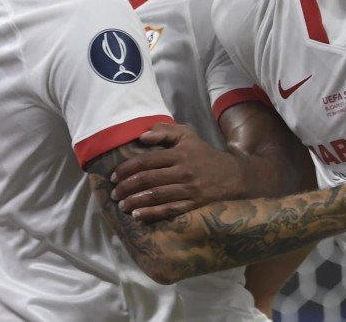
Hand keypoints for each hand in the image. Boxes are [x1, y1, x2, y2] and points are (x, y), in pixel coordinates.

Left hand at [110, 123, 246, 221]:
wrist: (231, 174)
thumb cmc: (203, 153)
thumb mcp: (187, 135)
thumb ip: (164, 130)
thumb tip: (142, 136)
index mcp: (179, 153)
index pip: (147, 160)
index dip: (127, 168)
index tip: (114, 176)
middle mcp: (183, 171)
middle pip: (149, 179)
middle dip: (127, 187)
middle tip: (114, 193)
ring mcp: (189, 189)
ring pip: (157, 196)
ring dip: (136, 201)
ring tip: (122, 206)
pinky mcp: (194, 204)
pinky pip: (169, 210)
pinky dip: (152, 214)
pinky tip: (138, 216)